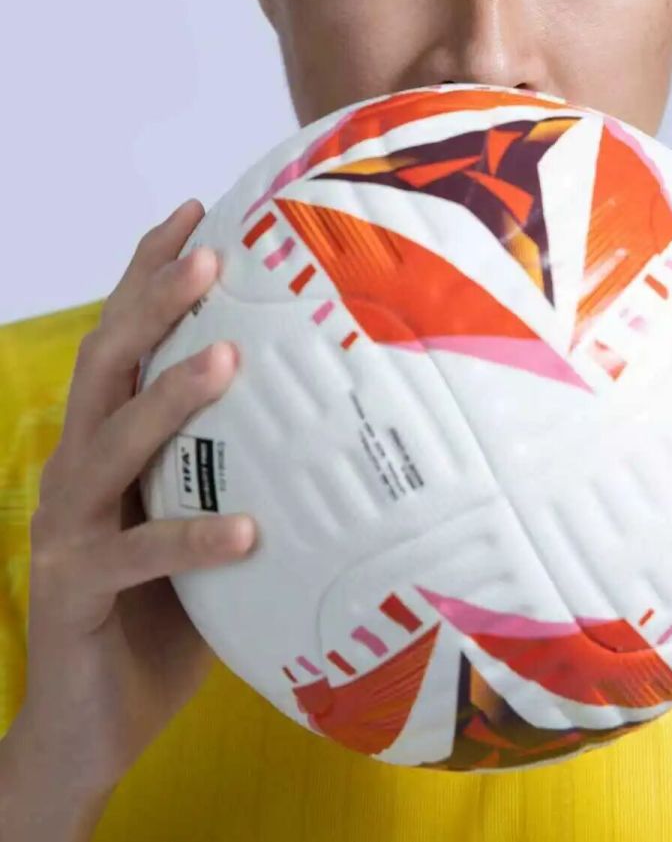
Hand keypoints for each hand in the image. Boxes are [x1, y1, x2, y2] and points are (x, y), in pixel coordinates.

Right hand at [8, 200, 256, 813]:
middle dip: (153, 304)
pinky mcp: (72, 592)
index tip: (196, 210)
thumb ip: (243, 464)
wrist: (90, 724)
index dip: (148, 270)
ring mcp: (66, 529)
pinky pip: (136, 558)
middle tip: (210, 258)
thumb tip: (342, 410)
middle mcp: (76, 469)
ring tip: (227, 358)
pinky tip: (246, 529)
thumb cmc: (161, 609)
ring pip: (108, 444)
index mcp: (105, 441)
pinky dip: (190, 538)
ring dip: (168, 398)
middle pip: (105, 366)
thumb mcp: (203, 517)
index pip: (122, 338)